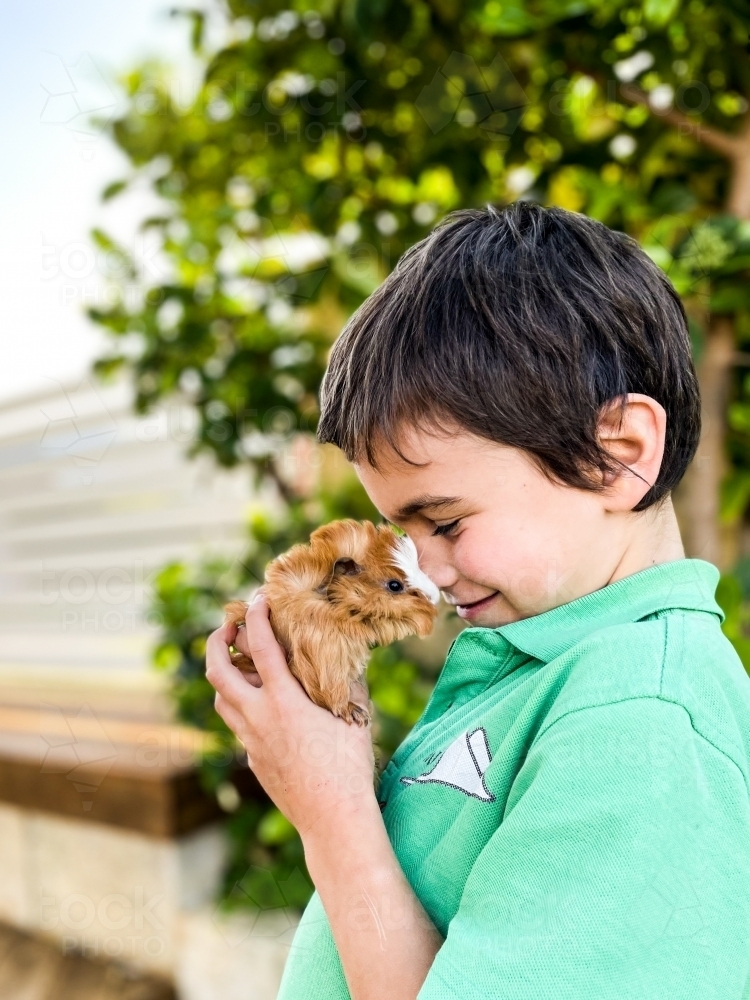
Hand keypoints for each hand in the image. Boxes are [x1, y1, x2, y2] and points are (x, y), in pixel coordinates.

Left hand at [205, 591, 377, 842]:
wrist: (332, 820)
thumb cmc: (349, 768)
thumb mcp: (355, 717)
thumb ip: (348, 683)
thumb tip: (352, 656)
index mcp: (282, 702)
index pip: (259, 646)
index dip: (255, 616)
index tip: (257, 599)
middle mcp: (258, 718)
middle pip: (217, 671)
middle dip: (217, 641)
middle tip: (229, 626)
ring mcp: (251, 742)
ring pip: (221, 700)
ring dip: (226, 675)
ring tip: (244, 663)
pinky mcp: (253, 760)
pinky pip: (238, 725)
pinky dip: (244, 705)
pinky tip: (267, 706)